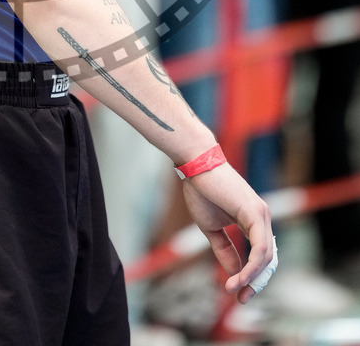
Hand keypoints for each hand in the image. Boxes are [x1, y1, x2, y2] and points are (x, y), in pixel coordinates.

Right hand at [181, 163, 274, 303]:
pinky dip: (251, 267)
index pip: (261, 255)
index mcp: (254, 220)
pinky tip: (238, 277)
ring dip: (251, 278)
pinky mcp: (256, 213)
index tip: (237, 293)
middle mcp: (262, 217)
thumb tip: (234, 274)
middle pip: (268, 260)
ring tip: (234, 289)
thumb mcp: (212, 229)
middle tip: (241, 298)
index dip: (252, 277)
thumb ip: (225, 250)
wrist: (195, 165)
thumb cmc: (202, 191)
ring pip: (266, 257)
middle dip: (255, 283)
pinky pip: (260, 248)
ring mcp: (261, 214)